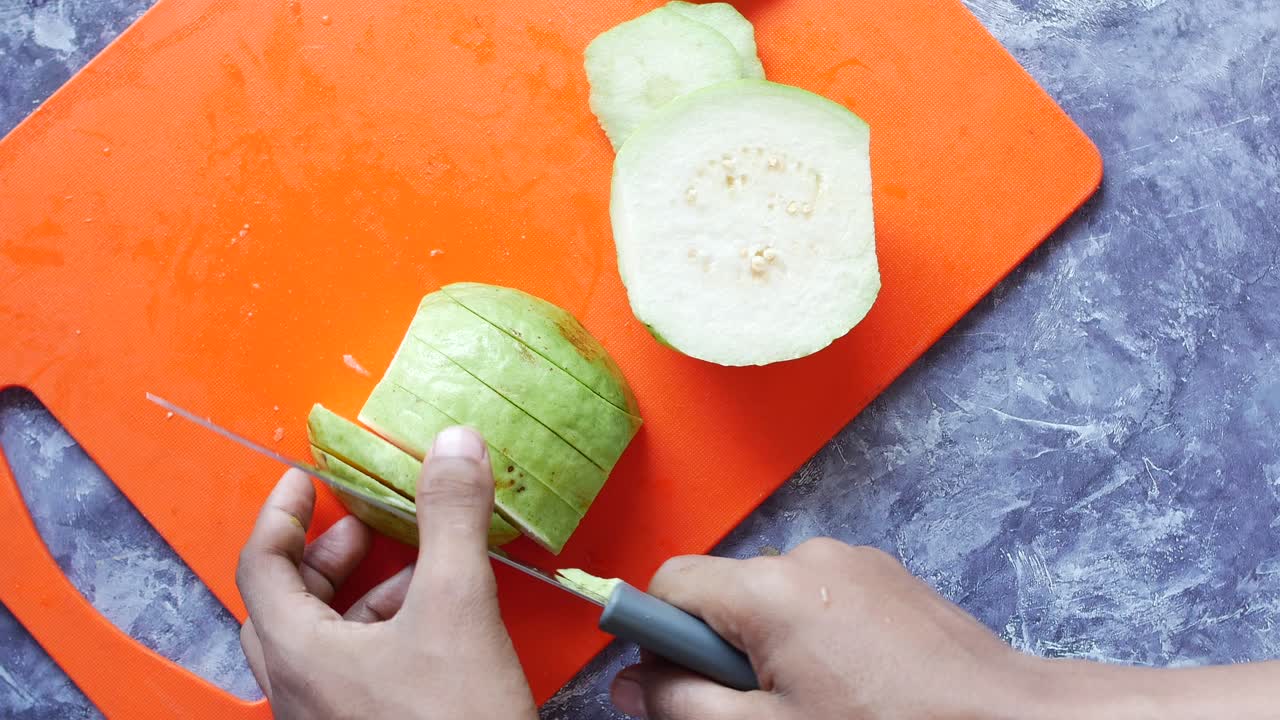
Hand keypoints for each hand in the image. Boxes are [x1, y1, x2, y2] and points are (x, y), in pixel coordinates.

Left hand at [236, 426, 536, 719]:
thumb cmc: (454, 719)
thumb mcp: (458, 606)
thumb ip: (451, 519)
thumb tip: (454, 443)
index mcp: (299, 653)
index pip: (259, 565)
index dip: (279, 514)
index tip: (304, 480)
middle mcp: (299, 690)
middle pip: (282, 605)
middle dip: (322, 556)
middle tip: (361, 525)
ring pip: (316, 644)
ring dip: (355, 597)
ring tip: (413, 572)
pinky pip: (346, 674)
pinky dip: (376, 635)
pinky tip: (430, 629)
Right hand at [610, 539, 1036, 719]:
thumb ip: (681, 705)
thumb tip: (632, 681)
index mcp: (767, 589)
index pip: (669, 583)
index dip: (657, 635)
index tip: (672, 680)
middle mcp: (806, 556)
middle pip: (722, 593)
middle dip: (722, 650)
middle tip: (761, 709)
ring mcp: (852, 561)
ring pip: (773, 598)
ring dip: (772, 644)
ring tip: (819, 699)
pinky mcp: (885, 574)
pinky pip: (820, 596)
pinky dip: (816, 634)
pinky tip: (851, 682)